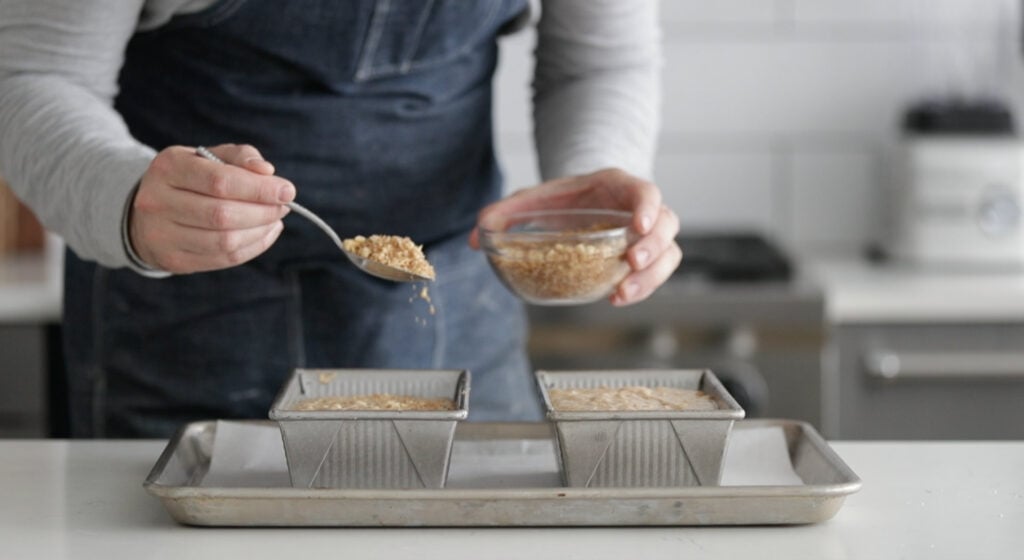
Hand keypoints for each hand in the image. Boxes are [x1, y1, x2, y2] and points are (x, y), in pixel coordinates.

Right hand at [129, 144, 295, 273]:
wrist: (148, 213)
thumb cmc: (191, 179)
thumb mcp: (209, 157)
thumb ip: (240, 157)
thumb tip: (267, 172)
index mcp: (169, 167)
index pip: (220, 181)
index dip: (259, 188)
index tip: (287, 191)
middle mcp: (158, 201)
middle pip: (223, 214)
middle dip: (263, 211)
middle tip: (284, 206)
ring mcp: (162, 234)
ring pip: (224, 241)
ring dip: (260, 231)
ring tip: (275, 219)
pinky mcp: (173, 260)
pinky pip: (223, 259)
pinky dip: (253, 247)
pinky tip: (265, 233)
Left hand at [470, 168, 680, 305]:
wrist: (573, 203)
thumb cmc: (559, 200)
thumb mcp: (531, 200)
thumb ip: (505, 213)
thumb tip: (477, 236)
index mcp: (616, 186)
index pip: (645, 190)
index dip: (648, 206)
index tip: (639, 224)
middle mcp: (637, 209)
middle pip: (667, 223)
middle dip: (654, 246)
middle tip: (632, 264)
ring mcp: (644, 235)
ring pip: (669, 252)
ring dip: (652, 276)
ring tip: (622, 293)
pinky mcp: (642, 258)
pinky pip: (657, 273)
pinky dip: (643, 288)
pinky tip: (616, 298)